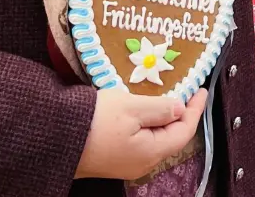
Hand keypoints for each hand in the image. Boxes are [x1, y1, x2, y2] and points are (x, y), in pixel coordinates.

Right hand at [74, 88, 208, 180]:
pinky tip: (142, 112)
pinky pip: (139, 142)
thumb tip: (180, 108)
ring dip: (162, 120)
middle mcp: (141, 164)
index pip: (183, 131)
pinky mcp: (111, 160)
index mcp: (151, 152)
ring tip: (166, 98)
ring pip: (154, 140)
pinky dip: (147, 125)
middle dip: (180, 115)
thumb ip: (160, 108)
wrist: (52, 137)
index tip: (202, 89)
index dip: (195, 109)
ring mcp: (125, 164)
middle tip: (186, 91)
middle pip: (170, 138)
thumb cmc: (94, 120)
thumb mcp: (131, 107)